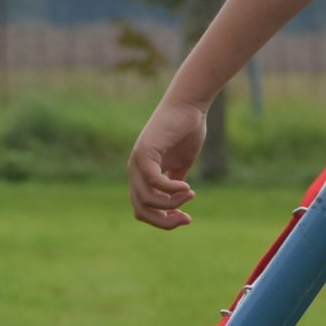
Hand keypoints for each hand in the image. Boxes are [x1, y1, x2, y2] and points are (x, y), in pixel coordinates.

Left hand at [129, 100, 205, 229]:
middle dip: (165, 221)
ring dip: (171, 203)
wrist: (187, 105)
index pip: (143, 209)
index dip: (162, 220)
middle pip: (140, 210)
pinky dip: (170, 189)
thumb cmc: (186, 130)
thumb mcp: (181, 163)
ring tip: (190, 194)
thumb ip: (175, 182)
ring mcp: (137, 161)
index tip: (187, 218)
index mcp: (142, 175)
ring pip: (146, 199)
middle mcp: (135, 170)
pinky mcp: (144, 152)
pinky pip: (154, 181)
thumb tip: (175, 203)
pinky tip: (187, 188)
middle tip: (187, 218)